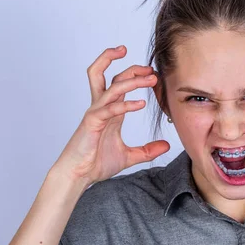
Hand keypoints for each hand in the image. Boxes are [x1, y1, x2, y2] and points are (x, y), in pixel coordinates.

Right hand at [52, 46, 169, 184]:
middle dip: (131, 68)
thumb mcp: (129, 156)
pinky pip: (110, 109)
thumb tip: (166, 146)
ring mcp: (96, 113)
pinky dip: (126, 105)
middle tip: (150, 67)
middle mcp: (102, 107)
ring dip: (133, 80)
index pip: (120, 84)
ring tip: (151, 78)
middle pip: (112, 76)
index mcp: (110, 111)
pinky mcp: (92, 122)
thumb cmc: (96, 163)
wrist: (79, 176)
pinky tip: (140, 104)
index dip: (136, 75)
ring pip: (113, 87)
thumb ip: (147, 150)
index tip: (153, 74)